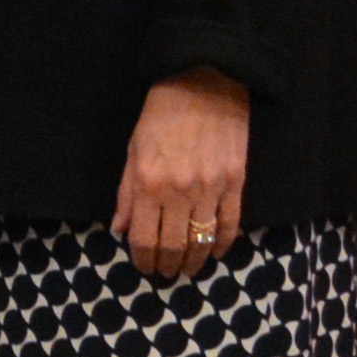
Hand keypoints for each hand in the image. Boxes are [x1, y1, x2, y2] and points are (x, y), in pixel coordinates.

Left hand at [114, 68, 251, 281]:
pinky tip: (215, 253)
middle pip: (175, 246)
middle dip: (168, 266)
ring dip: (194, 262)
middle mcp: (180, 191)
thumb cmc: (161, 114)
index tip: (144, 267)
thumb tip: (121, 230)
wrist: (205, 83)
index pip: (145, 239)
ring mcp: (211, 188)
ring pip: (202, 241)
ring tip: (188, 268)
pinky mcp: (236, 182)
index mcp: (149, 184)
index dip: (143, 260)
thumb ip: (126, 194)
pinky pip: (230, 224)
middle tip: (166, 272)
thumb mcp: (133, 150)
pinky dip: (222, 245)